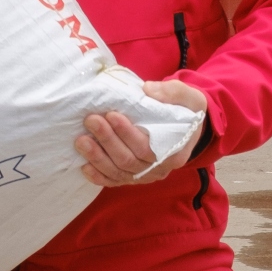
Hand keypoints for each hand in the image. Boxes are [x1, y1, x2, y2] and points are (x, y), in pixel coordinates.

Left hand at [76, 76, 208, 186]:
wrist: (190, 126)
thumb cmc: (188, 110)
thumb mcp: (190, 97)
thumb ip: (172, 92)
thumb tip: (148, 89)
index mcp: (175, 150)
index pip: (147, 147)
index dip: (127, 133)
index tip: (111, 115)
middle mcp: (160, 168)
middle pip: (129, 160)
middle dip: (107, 141)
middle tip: (90, 120)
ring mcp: (146, 174)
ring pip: (119, 172)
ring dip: (98, 158)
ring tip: (81, 140)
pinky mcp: (135, 176)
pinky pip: (116, 181)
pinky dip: (100, 176)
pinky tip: (85, 167)